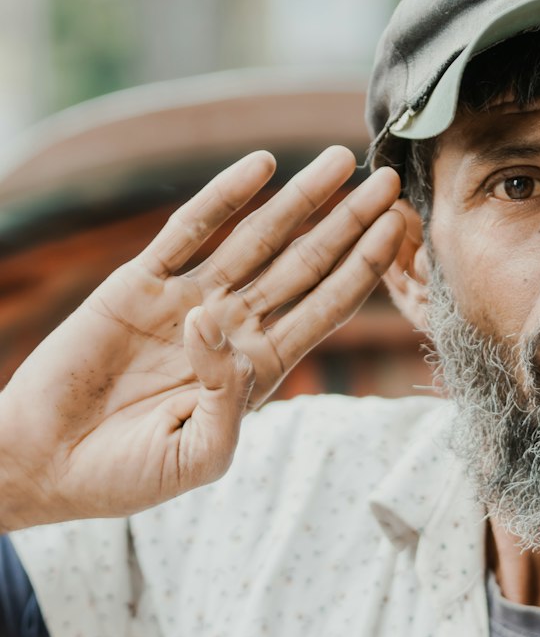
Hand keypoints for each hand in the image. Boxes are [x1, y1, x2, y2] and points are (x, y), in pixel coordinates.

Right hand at [0, 147, 405, 528]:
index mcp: (257, 370)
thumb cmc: (124, 475)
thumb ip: (225, 401)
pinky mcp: (140, 284)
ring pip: (258, 238)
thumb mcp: (196, 458)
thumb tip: (215, 324)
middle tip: (388, 180)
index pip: (326, 308)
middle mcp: (232, 327)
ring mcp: (188, 299)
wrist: (43, 465)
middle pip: (305, 264)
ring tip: (342, 160)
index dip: (363, 268)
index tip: (399, 230)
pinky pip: (189, 229)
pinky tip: (261, 165)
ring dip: (301, 199)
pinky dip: (224, 195)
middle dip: (348, 223)